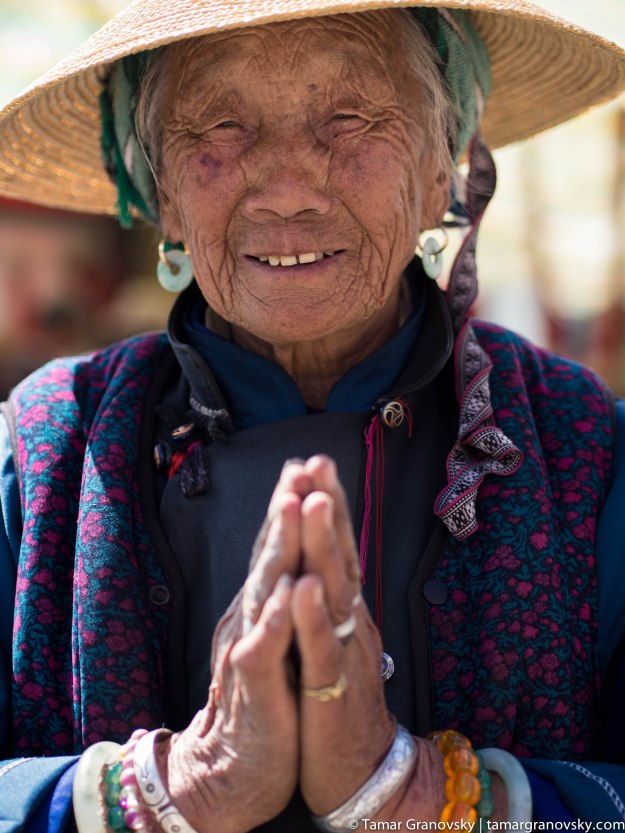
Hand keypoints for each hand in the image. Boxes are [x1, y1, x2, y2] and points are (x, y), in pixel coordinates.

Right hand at [160, 489, 301, 832]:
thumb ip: (285, 591)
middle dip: (287, 506)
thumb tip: (302, 547)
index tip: (313, 461)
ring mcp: (249, 648)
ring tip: (293, 504)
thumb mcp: (280, 634)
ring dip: (279, 546)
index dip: (296, 503)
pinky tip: (288, 592)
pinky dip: (276, 620)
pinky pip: (264, 651)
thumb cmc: (268, 693)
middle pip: (271, 553)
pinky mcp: (252, 688)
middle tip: (301, 466)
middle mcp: (253, 616)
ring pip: (265, 589)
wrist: (234, 766)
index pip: (281, 545)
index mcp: (266, 603)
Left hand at [290, 456, 395, 815]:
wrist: (364, 772)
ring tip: (316, 502)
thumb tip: (325, 554)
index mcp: (344, 609)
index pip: (335, 546)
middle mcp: (349, 621)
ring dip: (324, 546)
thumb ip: (332, 597)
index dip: (326, 503)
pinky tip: (304, 588)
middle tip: (318, 461)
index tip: (311, 461)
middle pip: (339, 555)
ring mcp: (344, 652)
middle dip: (329, 506)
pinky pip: (321, 650)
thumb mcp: (336, 639)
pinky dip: (313, 618)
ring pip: (334, 592)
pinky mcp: (332, 691)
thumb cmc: (341, 699)